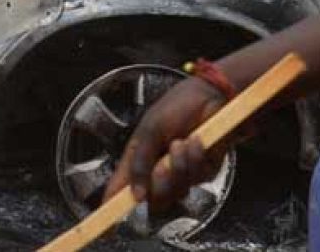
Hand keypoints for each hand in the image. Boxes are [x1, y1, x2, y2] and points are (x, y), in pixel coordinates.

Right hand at [104, 78, 230, 210]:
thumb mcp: (150, 129)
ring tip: (184, 141)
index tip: (108, 221)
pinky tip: (198, 141)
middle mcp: (158, 169)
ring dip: (182, 165)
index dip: (114, 204)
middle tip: (166, 160)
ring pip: (179, 189)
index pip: (122, 187)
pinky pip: (198, 178)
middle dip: (162, 182)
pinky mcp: (202, 170)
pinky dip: (197, 159)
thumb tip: (136, 196)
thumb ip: (140, 162)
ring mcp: (181, 171)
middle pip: (155, 198)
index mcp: (139, 158)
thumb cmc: (177, 106)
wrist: (211, 96)